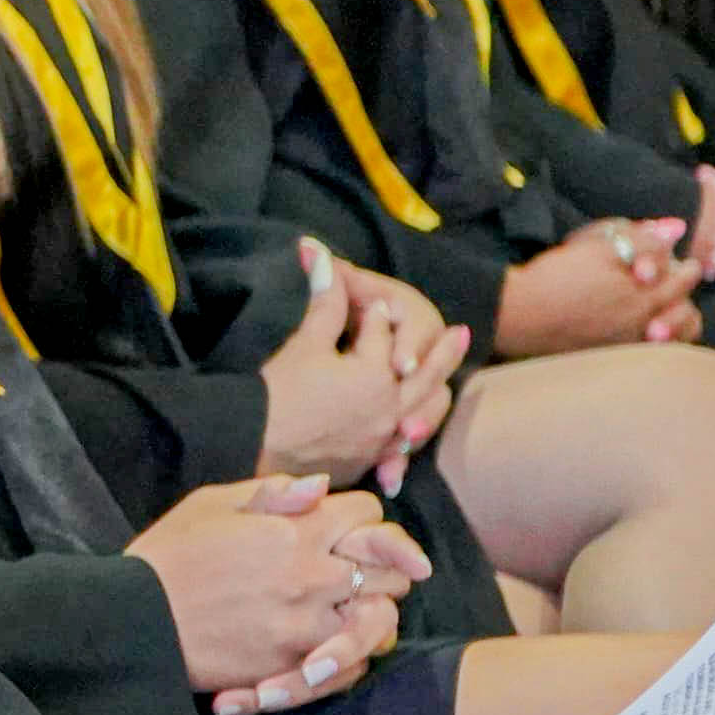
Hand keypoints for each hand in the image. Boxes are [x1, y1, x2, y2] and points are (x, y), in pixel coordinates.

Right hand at [126, 472, 424, 703]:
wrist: (136, 619)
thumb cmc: (168, 555)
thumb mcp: (212, 504)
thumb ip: (274, 492)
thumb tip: (320, 487)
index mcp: (297, 531)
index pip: (369, 515)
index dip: (360, 516)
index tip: (342, 524)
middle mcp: (314, 577)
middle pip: (391, 569)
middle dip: (380, 562)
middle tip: (358, 566)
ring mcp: (308, 625)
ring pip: (380, 618)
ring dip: (371, 609)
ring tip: (352, 608)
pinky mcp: (295, 664)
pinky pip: (353, 662)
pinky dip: (352, 651)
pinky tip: (334, 642)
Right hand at [254, 239, 463, 484]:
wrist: (253, 443)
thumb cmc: (278, 390)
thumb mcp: (305, 341)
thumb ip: (325, 300)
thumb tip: (321, 254)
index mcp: (375, 374)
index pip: (384, 336)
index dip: (378, 318)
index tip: (377, 305)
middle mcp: (389, 408)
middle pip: (423, 374)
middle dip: (442, 351)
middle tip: (462, 333)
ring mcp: (381, 439)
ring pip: (422, 413)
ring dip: (435, 394)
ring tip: (446, 383)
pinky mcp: (367, 461)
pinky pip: (400, 448)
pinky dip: (411, 436)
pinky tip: (413, 428)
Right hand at [494, 208, 705, 354]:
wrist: (519, 316)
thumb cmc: (556, 278)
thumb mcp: (596, 248)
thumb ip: (641, 240)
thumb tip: (676, 229)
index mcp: (643, 296)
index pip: (682, 281)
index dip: (683, 267)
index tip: (684, 262)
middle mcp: (641, 324)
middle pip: (683, 312)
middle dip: (684, 294)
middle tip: (682, 279)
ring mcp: (627, 345)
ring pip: (673, 339)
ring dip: (678, 323)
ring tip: (671, 311)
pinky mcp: (609, 357)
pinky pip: (650, 354)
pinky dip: (659, 343)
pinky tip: (648, 333)